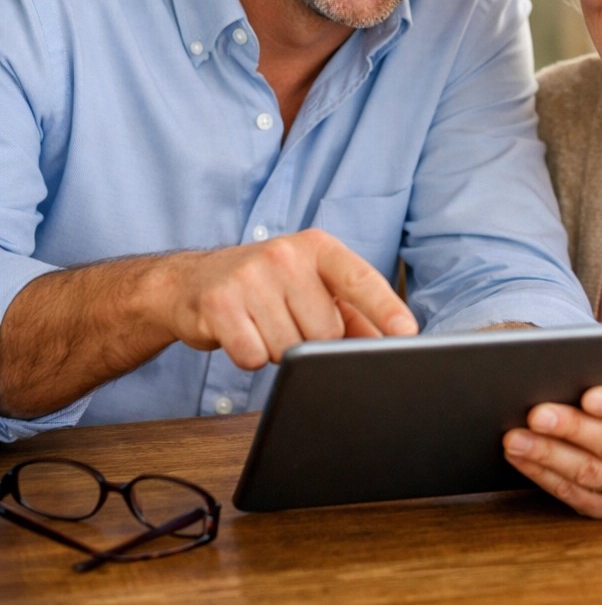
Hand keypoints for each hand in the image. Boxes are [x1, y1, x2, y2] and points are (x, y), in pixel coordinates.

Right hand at [157, 228, 417, 368]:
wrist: (192, 281)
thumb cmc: (267, 285)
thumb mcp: (313, 286)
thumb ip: (353, 314)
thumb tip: (391, 344)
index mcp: (318, 247)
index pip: (360, 278)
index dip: (385, 308)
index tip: (406, 332)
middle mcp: (286, 254)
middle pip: (325, 331)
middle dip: (312, 341)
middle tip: (290, 321)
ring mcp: (251, 276)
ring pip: (290, 348)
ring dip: (280, 350)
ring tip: (264, 324)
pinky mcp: (220, 304)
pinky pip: (254, 357)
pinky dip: (251, 356)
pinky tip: (242, 332)